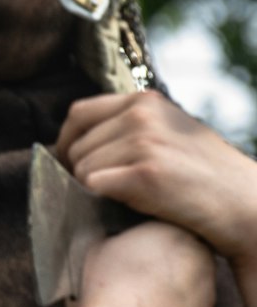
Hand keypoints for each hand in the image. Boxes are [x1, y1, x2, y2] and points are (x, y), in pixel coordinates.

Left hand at [57, 90, 256, 278]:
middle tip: (103, 191)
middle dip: (79, 171)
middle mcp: (142, 115)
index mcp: (145, 102)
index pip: (79, 113)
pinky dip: (100, 200)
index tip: (68, 163)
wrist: (243, 202)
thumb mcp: (171, 132)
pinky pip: (93, 185)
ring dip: (92, 189)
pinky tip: (127, 204)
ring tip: (124, 198)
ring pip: (82, 168)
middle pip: (77, 144)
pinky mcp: (145, 174)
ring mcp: (144, 142)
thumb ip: (133, 126)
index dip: (66, 140)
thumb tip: (78, 139)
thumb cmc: (204, 175)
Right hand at [77, 219, 217, 306]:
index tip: (145, 257)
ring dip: (178, 301)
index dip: (161, 246)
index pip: (178, 233)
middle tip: (145, 285)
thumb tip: (119, 242)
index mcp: (175, 236)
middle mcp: (200, 265)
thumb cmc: (104, 295)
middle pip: (194, 262)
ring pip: (196, 296)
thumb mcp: (100, 249)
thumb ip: (122, 240)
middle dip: (175, 272)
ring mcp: (206, 300)